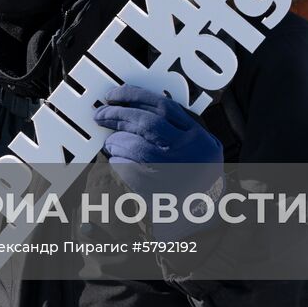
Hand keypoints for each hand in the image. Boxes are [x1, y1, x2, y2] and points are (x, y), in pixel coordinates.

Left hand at [93, 85, 223, 238]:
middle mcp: (186, 152)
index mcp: (197, 135)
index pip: (162, 106)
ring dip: (115, 141)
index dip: (133, 96)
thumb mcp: (202, 142)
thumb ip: (178, 122)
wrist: (207, 210)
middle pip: (146, 123)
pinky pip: (129, 171)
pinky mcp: (159, 192)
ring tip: (110, 142)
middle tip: (100, 115)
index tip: (114, 95)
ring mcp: (172, 173)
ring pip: (135, 147)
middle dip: (118, 115)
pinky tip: (117, 160)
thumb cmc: (198, 171)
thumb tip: (135, 103)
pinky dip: (118, 162)